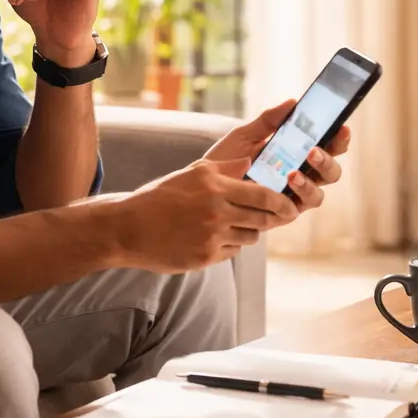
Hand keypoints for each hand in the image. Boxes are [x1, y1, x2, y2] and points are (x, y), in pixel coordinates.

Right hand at [109, 158, 297, 272]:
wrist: (128, 228)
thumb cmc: (160, 197)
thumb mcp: (190, 174)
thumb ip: (225, 168)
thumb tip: (251, 159)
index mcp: (215, 188)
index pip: (263, 195)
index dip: (281, 202)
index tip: (289, 204)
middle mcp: (216, 213)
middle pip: (262, 219)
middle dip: (273, 219)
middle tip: (278, 217)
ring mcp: (211, 238)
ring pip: (250, 237)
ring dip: (250, 231)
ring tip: (238, 224)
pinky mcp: (205, 258)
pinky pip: (232, 251)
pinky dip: (230, 245)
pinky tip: (216, 237)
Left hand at [205, 99, 352, 223]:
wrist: (201, 191)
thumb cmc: (225, 162)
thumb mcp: (243, 136)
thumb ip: (267, 122)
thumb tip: (293, 102)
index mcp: (297, 155)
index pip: (327, 147)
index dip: (339, 138)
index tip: (341, 127)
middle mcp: (301, 178)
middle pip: (330, 172)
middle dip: (328, 160)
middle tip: (313, 150)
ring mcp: (292, 198)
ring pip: (318, 194)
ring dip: (310, 182)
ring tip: (293, 173)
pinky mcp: (281, 215)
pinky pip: (297, 208)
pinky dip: (294, 197)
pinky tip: (283, 185)